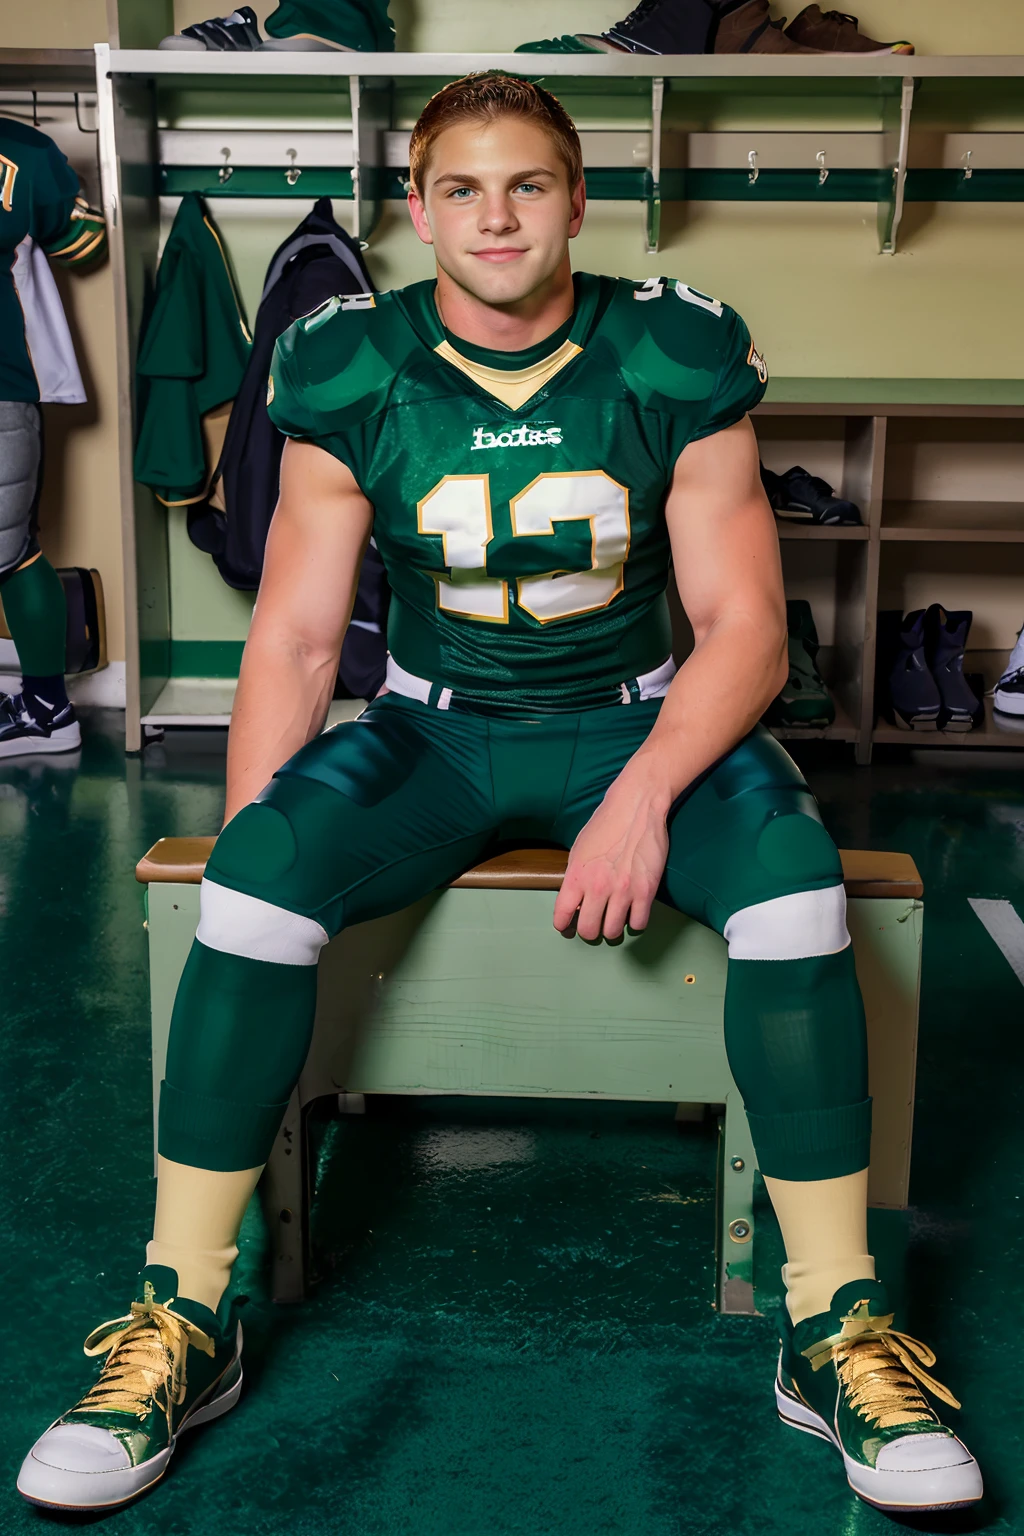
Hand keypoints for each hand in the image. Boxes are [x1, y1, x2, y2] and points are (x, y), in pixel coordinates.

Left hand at [553, 771, 670, 941]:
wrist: (636, 807)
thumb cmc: (606, 824)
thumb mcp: (579, 850)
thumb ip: (576, 878)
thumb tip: (575, 902)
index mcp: (576, 876)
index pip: (562, 915)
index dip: (563, 925)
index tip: (567, 926)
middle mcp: (597, 888)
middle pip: (588, 930)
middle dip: (589, 931)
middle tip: (594, 924)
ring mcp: (622, 891)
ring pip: (613, 932)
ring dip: (612, 929)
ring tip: (614, 920)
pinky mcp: (646, 891)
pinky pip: (638, 924)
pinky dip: (635, 922)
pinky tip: (633, 913)